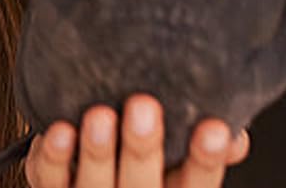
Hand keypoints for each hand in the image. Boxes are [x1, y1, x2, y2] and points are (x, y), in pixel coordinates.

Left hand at [24, 95, 250, 187]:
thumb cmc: (142, 173)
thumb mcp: (178, 169)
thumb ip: (205, 151)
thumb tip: (234, 132)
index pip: (196, 186)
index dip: (206, 160)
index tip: (215, 127)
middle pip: (142, 186)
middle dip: (142, 149)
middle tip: (143, 106)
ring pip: (96, 185)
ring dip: (98, 152)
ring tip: (99, 115)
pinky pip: (51, 180)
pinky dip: (53, 158)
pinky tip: (59, 132)